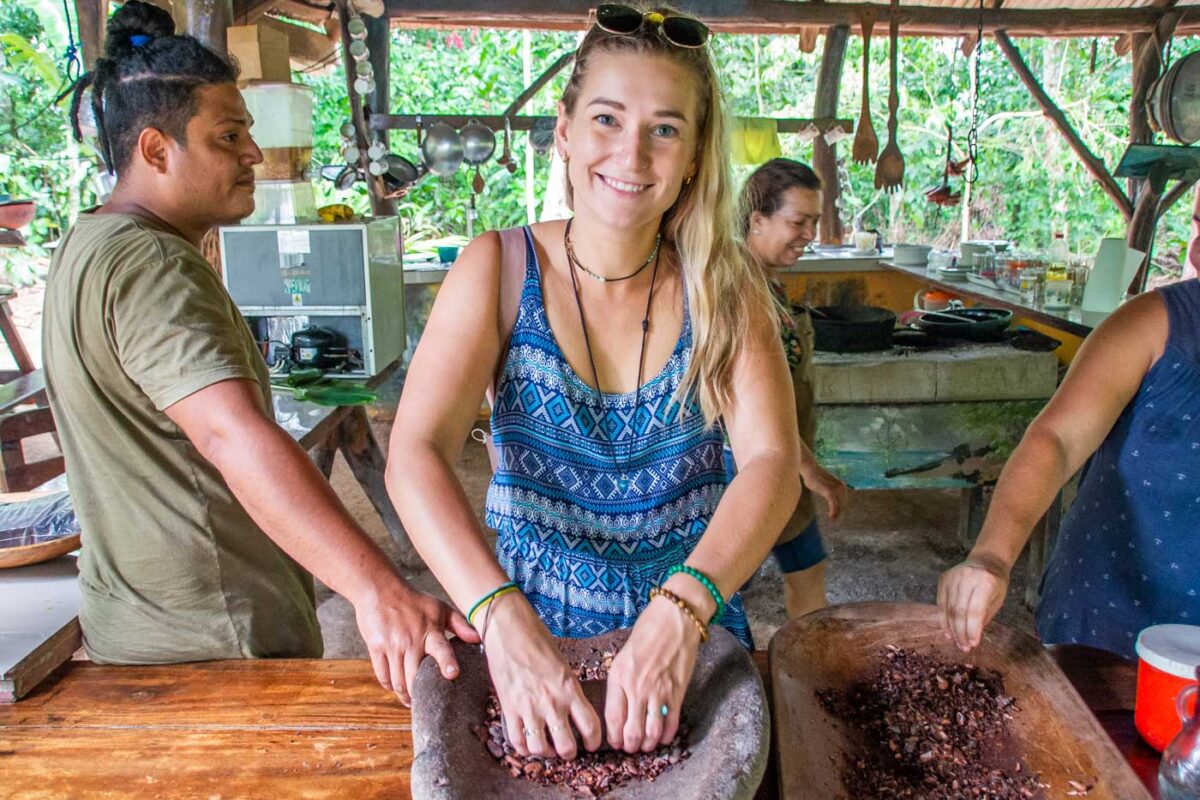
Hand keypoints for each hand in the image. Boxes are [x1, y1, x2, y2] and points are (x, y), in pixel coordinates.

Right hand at [353, 577, 479, 706]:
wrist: (380, 590)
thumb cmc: (413, 601)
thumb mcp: (439, 608)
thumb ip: (460, 624)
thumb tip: (478, 639)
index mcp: (430, 630)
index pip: (441, 648)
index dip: (447, 662)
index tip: (452, 674)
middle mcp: (410, 640)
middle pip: (414, 676)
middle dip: (420, 694)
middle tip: (425, 704)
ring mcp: (392, 645)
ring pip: (398, 680)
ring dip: (404, 695)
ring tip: (410, 701)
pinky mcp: (376, 647)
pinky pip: (383, 674)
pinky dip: (389, 685)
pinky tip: (395, 688)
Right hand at [482, 595, 601, 759]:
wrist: (509, 628)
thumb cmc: (537, 640)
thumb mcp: (562, 664)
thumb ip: (569, 689)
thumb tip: (573, 710)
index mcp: (570, 689)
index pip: (590, 727)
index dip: (594, 742)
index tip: (592, 745)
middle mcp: (552, 703)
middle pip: (566, 747)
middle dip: (569, 753)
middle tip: (567, 749)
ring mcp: (529, 708)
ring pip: (541, 748)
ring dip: (546, 752)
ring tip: (547, 746)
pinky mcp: (508, 708)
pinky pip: (517, 740)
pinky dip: (523, 747)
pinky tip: (527, 742)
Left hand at [605, 596, 700, 753]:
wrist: (675, 618)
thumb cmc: (648, 632)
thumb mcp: (624, 655)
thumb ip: (621, 681)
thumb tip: (621, 707)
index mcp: (619, 677)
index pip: (612, 718)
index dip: (613, 736)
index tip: (615, 742)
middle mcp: (636, 688)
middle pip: (631, 731)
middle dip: (630, 745)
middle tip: (631, 747)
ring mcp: (658, 691)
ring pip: (651, 732)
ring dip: (648, 744)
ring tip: (646, 745)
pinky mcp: (677, 692)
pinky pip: (671, 723)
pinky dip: (666, 735)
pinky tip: (663, 737)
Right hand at [801, 462, 848, 520]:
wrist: (809, 469)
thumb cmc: (812, 475)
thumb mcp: (821, 483)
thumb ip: (825, 489)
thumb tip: (824, 493)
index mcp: (841, 484)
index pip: (843, 499)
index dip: (841, 507)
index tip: (836, 514)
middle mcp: (841, 486)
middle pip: (843, 503)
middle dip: (839, 512)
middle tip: (834, 520)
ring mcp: (836, 489)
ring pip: (839, 506)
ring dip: (836, 514)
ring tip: (832, 520)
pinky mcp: (830, 493)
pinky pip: (834, 505)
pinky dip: (833, 512)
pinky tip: (831, 517)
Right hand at [936, 553, 1010, 651]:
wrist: (986, 561)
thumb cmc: (995, 583)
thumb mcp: (997, 601)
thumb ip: (983, 618)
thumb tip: (970, 639)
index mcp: (985, 582)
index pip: (974, 611)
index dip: (972, 630)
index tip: (973, 644)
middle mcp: (966, 577)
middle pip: (959, 611)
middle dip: (960, 632)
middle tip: (963, 647)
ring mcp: (952, 577)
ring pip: (948, 610)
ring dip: (952, 629)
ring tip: (957, 642)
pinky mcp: (942, 579)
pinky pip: (941, 604)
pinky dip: (944, 620)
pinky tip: (948, 632)